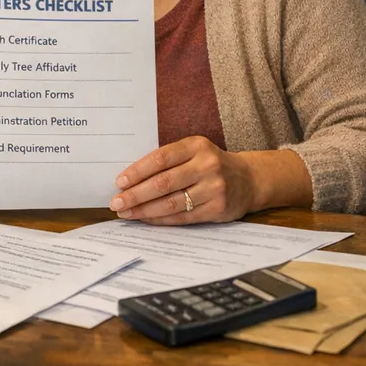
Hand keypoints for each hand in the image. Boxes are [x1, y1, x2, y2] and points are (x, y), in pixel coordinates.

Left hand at [108, 136, 259, 224]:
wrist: (248, 179)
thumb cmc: (210, 164)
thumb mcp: (194, 152)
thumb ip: (168, 161)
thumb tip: (131, 179)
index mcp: (196, 146)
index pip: (161, 158)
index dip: (138, 171)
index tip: (120, 182)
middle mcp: (207, 166)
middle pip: (164, 182)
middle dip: (136, 194)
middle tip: (117, 202)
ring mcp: (214, 188)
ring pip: (171, 203)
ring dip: (145, 210)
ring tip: (127, 213)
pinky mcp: (217, 209)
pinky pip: (183, 217)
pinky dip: (161, 219)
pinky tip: (147, 219)